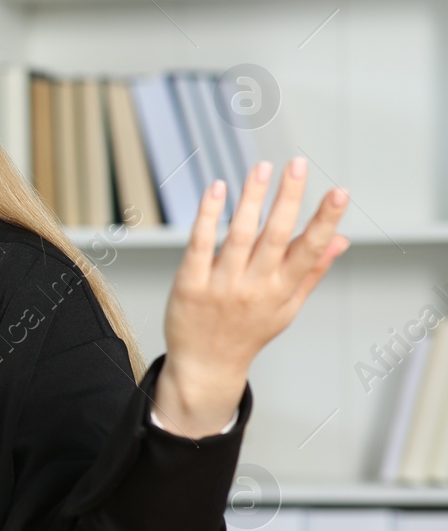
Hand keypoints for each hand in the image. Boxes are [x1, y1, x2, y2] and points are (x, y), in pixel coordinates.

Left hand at [155, 157, 349, 436]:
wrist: (206, 365)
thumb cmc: (247, 333)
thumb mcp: (286, 308)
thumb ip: (311, 272)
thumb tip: (340, 240)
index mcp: (281, 291)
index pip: (309, 250)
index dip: (325, 221)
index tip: (339, 192)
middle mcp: (254, 287)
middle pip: (275, 236)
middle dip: (288, 198)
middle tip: (297, 164)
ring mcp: (221, 285)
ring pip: (240, 235)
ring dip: (251, 199)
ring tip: (261, 168)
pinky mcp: (190, 284)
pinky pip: (200, 244)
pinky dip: (209, 216)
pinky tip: (217, 190)